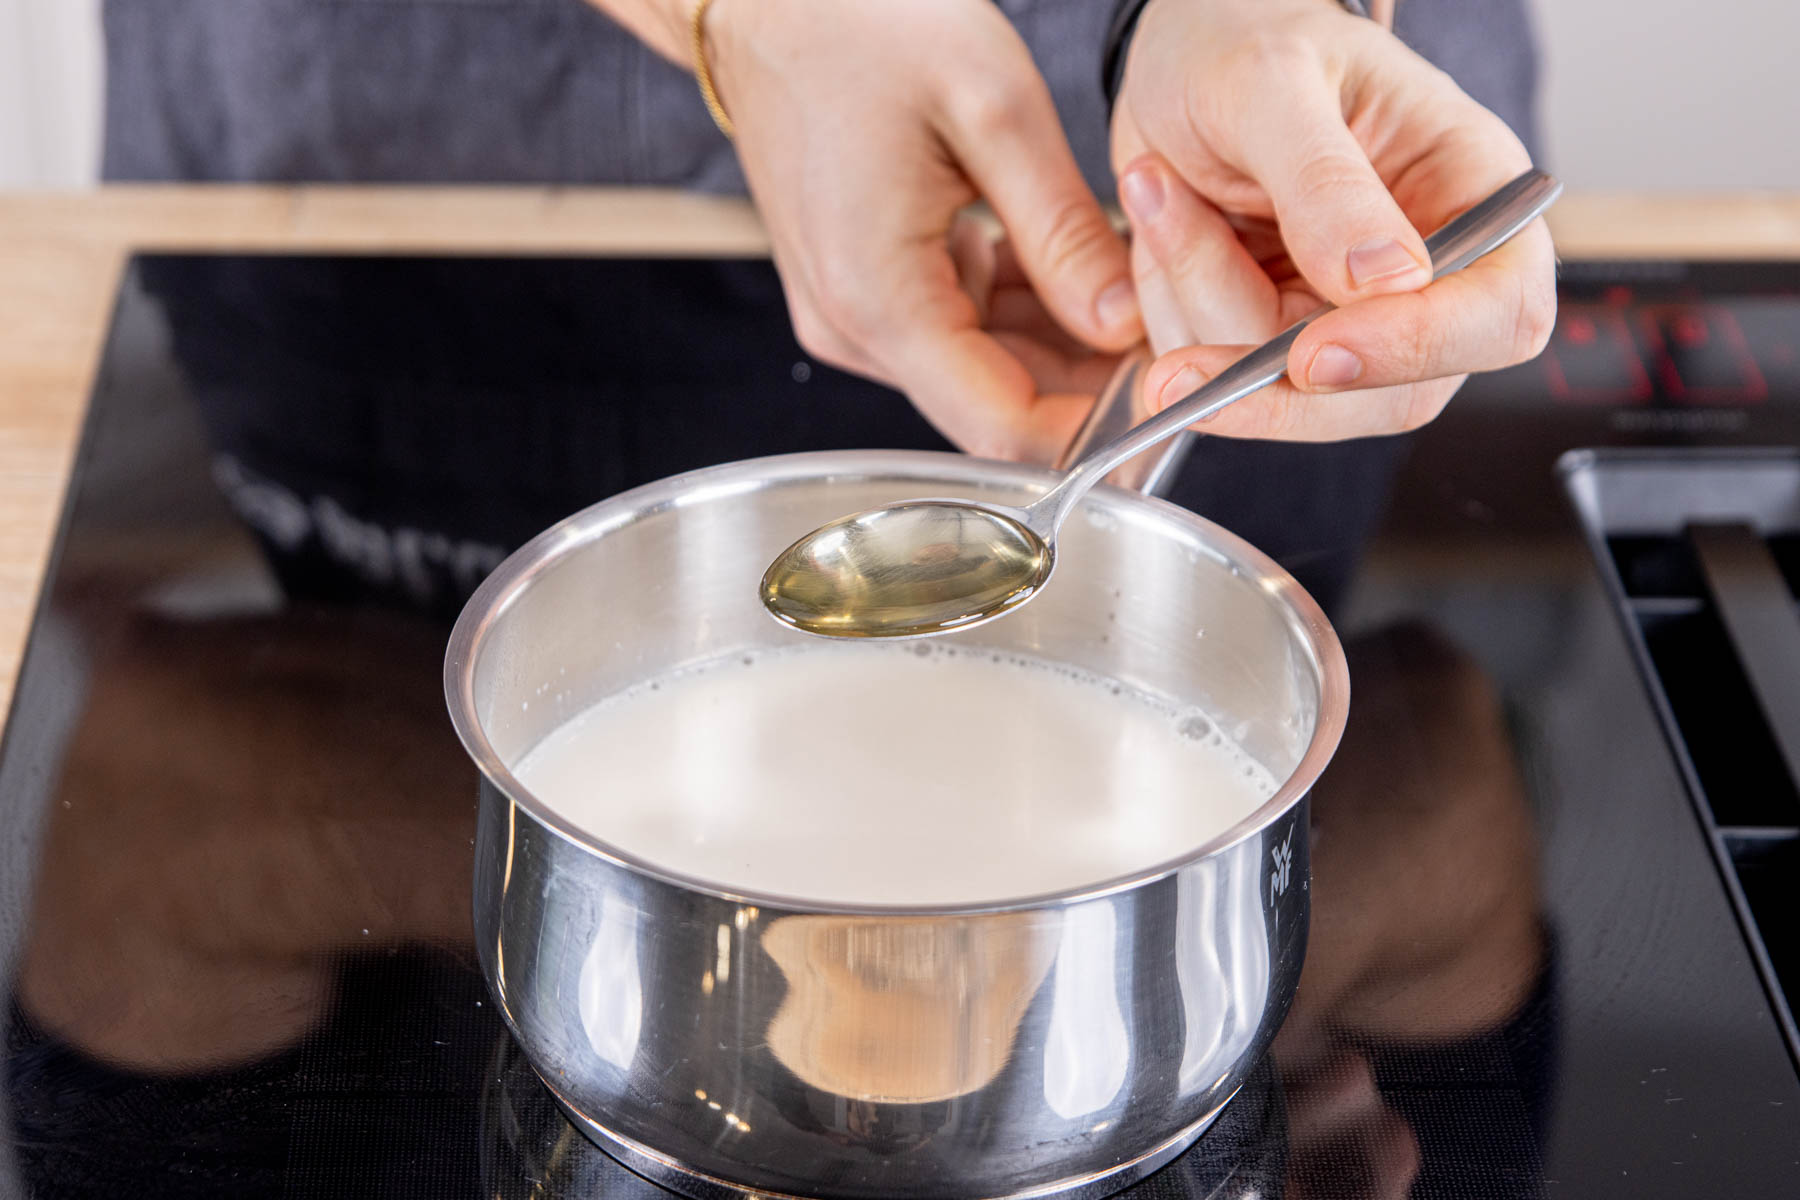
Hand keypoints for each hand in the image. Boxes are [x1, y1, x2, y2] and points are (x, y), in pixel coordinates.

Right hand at [699, 0, 1142, 460]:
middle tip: (1167, 333)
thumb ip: (1062, 233)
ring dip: (1055, 346)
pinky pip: (950, 330)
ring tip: (1122, 285)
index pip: (1001, 427)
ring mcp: (849, 313)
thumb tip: (1121, 327)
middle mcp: (854, 326)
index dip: (1093, 437)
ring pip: (978, 370)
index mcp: (881, 299)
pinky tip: (1060, 265)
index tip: (1164, 403)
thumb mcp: (994, 111)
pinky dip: (1013, 313)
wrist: (765, 1)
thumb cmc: (863, 27)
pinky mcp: (856, 290)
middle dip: (1085, 386)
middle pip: (993, 406)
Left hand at [1111, 0, 1556, 440]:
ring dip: (1197, 301)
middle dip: (1265, 368)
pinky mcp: (1278, 337)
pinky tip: (1168, 222)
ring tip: (1165, 193)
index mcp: (1473, 193)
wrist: (1179, 52)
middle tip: (1173, 349)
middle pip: (1389, 393)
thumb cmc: (1248, 33)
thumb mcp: (1273, 83)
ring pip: (1285, 392)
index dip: (1413, 349)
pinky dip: (1173, 307)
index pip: (1499, 315)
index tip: (1312, 354)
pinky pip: (1223, 379)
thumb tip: (1386, 282)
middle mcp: (1426, 272)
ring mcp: (1350, 317)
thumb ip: (1327, 183)